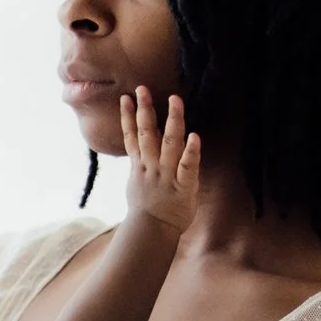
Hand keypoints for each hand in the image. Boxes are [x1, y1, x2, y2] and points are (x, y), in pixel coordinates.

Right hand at [122, 84, 202, 234]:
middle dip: (144, 110)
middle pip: (146, 134)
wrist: (152, 232)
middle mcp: (151, 166)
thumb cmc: (146, 208)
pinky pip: (187, 166)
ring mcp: (166, 175)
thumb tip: (136, 145)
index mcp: (139, 165)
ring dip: (172, 121)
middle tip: (143, 89)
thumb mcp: (135, 182)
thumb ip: (138, 161)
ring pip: (168, 144)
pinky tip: (195, 136)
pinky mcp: (184, 186)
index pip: (131, 137)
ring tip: (175, 100)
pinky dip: (191, 151)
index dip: (127, 117)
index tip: (126, 97)